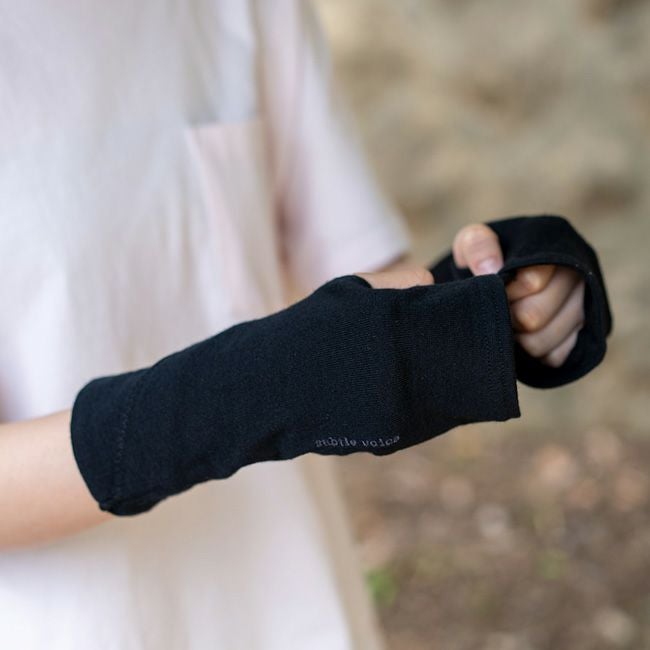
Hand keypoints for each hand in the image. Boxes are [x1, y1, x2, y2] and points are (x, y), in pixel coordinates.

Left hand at [453, 224, 584, 367]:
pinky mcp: (581, 335)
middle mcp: (574, 275)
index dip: (504, 293)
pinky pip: (556, 357)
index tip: (492, 292)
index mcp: (551, 247)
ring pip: (543, 341)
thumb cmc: (483, 258)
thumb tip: (492, 270)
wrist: (493, 279)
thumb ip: (478, 245)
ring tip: (506, 327)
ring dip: (516, 340)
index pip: (531, 282)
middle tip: (497, 313)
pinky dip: (533, 356)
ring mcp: (582, 306)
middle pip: (534, 316)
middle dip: (506, 318)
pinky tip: (521, 342)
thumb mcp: (473, 241)